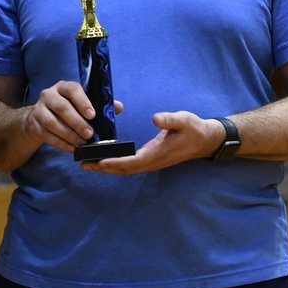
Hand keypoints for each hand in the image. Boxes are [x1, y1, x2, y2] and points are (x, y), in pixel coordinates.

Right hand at [24, 81, 122, 152]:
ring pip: (53, 123)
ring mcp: (39, 110)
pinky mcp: (34, 125)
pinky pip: (48, 135)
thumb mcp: (80, 103)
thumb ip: (99, 104)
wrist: (38, 119)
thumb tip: (118, 107)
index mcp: (63, 87)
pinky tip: (71, 148)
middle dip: (77, 122)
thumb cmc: (66, 109)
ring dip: (69, 135)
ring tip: (81, 143)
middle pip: (62, 108)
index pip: (73, 90)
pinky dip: (61, 143)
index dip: (83, 102)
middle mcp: (49, 95)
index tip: (93, 115)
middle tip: (90, 134)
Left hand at [81, 111, 224, 173]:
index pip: (131, 162)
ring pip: (125, 169)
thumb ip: (170, 119)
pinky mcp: (149, 159)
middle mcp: (151, 162)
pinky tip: (103, 159)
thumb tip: (155, 118)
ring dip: (106, 168)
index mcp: (157, 154)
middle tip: (83, 164)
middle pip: (123, 170)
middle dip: (103, 168)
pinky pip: (129, 165)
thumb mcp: (183, 120)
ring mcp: (150, 162)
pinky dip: (114, 164)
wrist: (204, 140)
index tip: (99, 162)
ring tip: (87, 164)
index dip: (115, 163)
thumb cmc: (193, 129)